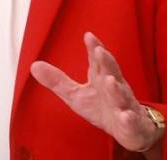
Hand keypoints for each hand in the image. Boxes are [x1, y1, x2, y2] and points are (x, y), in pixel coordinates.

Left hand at [30, 32, 163, 154]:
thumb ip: (58, 80)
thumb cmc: (104, 108)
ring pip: (122, 96)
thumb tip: (34, 65)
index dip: (94, 48)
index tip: (88, 36)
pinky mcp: (132, 125)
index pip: (98, 61)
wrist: (131, 130)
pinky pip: (132, 122)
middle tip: (100, 51)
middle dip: (107, 62)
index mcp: (102, 79)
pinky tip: (126, 116)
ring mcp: (125, 106)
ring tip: (110, 81)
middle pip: (111, 73)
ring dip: (116, 89)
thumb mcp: (76, 95)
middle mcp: (115, 89)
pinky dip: (129, 119)